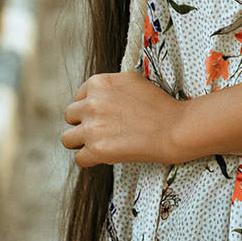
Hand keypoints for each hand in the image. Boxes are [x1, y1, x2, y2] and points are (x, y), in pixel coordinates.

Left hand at [60, 71, 185, 168]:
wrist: (174, 128)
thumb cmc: (159, 104)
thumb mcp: (131, 80)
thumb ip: (109, 86)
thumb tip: (96, 95)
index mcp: (98, 83)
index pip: (79, 97)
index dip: (90, 108)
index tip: (104, 116)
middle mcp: (91, 103)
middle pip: (70, 116)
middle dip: (83, 124)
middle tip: (100, 131)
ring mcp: (92, 127)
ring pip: (67, 139)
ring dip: (80, 143)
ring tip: (97, 145)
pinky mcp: (97, 149)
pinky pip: (79, 159)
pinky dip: (90, 160)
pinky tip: (104, 157)